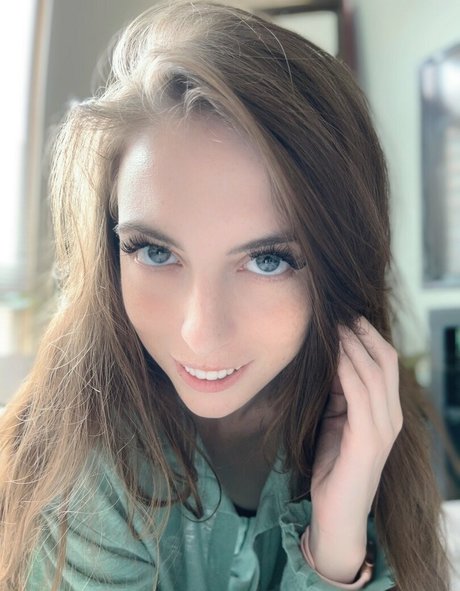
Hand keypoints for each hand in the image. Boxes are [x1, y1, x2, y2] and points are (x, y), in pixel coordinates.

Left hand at [308, 317, 402, 582]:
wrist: (336, 514)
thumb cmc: (333, 467)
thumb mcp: (337, 420)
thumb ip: (340, 393)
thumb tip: (331, 358)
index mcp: (387, 411)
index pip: (385, 362)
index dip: (367, 336)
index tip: (343, 316)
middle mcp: (392, 417)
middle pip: (385, 361)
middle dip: (363, 334)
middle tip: (339, 314)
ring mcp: (383, 429)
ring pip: (374, 373)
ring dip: (353, 346)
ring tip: (335, 326)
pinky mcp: (368, 440)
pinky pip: (360, 394)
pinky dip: (348, 370)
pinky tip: (335, 354)